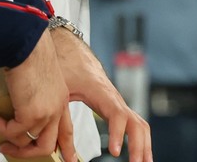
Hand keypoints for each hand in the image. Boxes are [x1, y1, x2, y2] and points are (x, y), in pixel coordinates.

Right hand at [0, 31, 75, 160]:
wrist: (25, 44)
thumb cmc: (25, 54)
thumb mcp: (28, 82)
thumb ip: (16, 102)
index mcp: (60, 98)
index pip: (67, 129)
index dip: (67, 146)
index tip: (70, 160)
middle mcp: (57, 107)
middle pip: (49, 144)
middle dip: (29, 154)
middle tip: (9, 151)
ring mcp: (47, 113)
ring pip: (28, 143)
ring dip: (7, 141)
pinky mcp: (32, 115)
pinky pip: (10, 131)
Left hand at [52, 26, 151, 160]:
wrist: (68, 46)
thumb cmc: (63, 63)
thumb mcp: (58, 89)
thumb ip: (57, 115)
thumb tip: (52, 146)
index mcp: (102, 92)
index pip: (118, 113)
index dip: (119, 133)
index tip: (116, 151)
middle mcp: (114, 98)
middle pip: (137, 122)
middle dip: (140, 144)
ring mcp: (117, 102)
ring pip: (139, 124)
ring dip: (144, 144)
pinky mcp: (114, 105)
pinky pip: (132, 123)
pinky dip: (138, 139)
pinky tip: (137, 153)